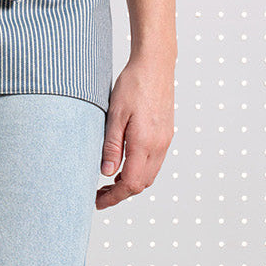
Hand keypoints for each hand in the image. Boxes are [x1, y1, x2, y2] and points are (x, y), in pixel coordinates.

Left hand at [95, 51, 174, 209]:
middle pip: (142, 183)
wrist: (155, 65)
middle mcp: (159, 145)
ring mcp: (165, 140)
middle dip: (121, 193)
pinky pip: (154, 161)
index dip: (114, 197)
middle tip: (99, 193)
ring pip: (150, 174)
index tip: (98, 201)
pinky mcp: (166, 133)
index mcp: (145, 143)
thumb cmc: (134, 84)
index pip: (131, 183)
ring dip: (131, 182)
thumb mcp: (115, 114)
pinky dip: (140, 170)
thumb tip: (106, 173)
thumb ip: (112, 145)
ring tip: (109, 181)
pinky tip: (125, 164)